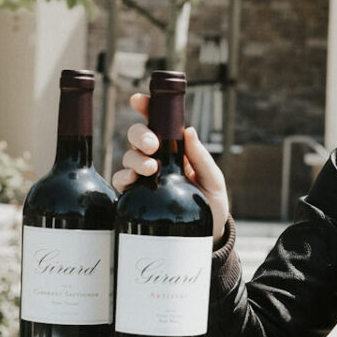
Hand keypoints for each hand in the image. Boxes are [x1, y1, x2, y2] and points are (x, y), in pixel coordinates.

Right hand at [113, 91, 230, 242]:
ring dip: (135, 158)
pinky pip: (122, 181)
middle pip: (138, 137)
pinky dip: (123, 177)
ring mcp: (144, 177)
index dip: (146, 108)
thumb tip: (189, 130)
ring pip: (128, 157)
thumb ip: (202, 159)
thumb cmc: (212, 205)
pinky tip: (132, 179)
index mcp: (175, 149)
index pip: (158, 123)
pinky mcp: (137, 196)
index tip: (138, 101)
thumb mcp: (214, 181)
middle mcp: (157, 159)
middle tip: (153, 145)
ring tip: (151, 168)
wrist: (206, 236)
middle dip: (140, 135)